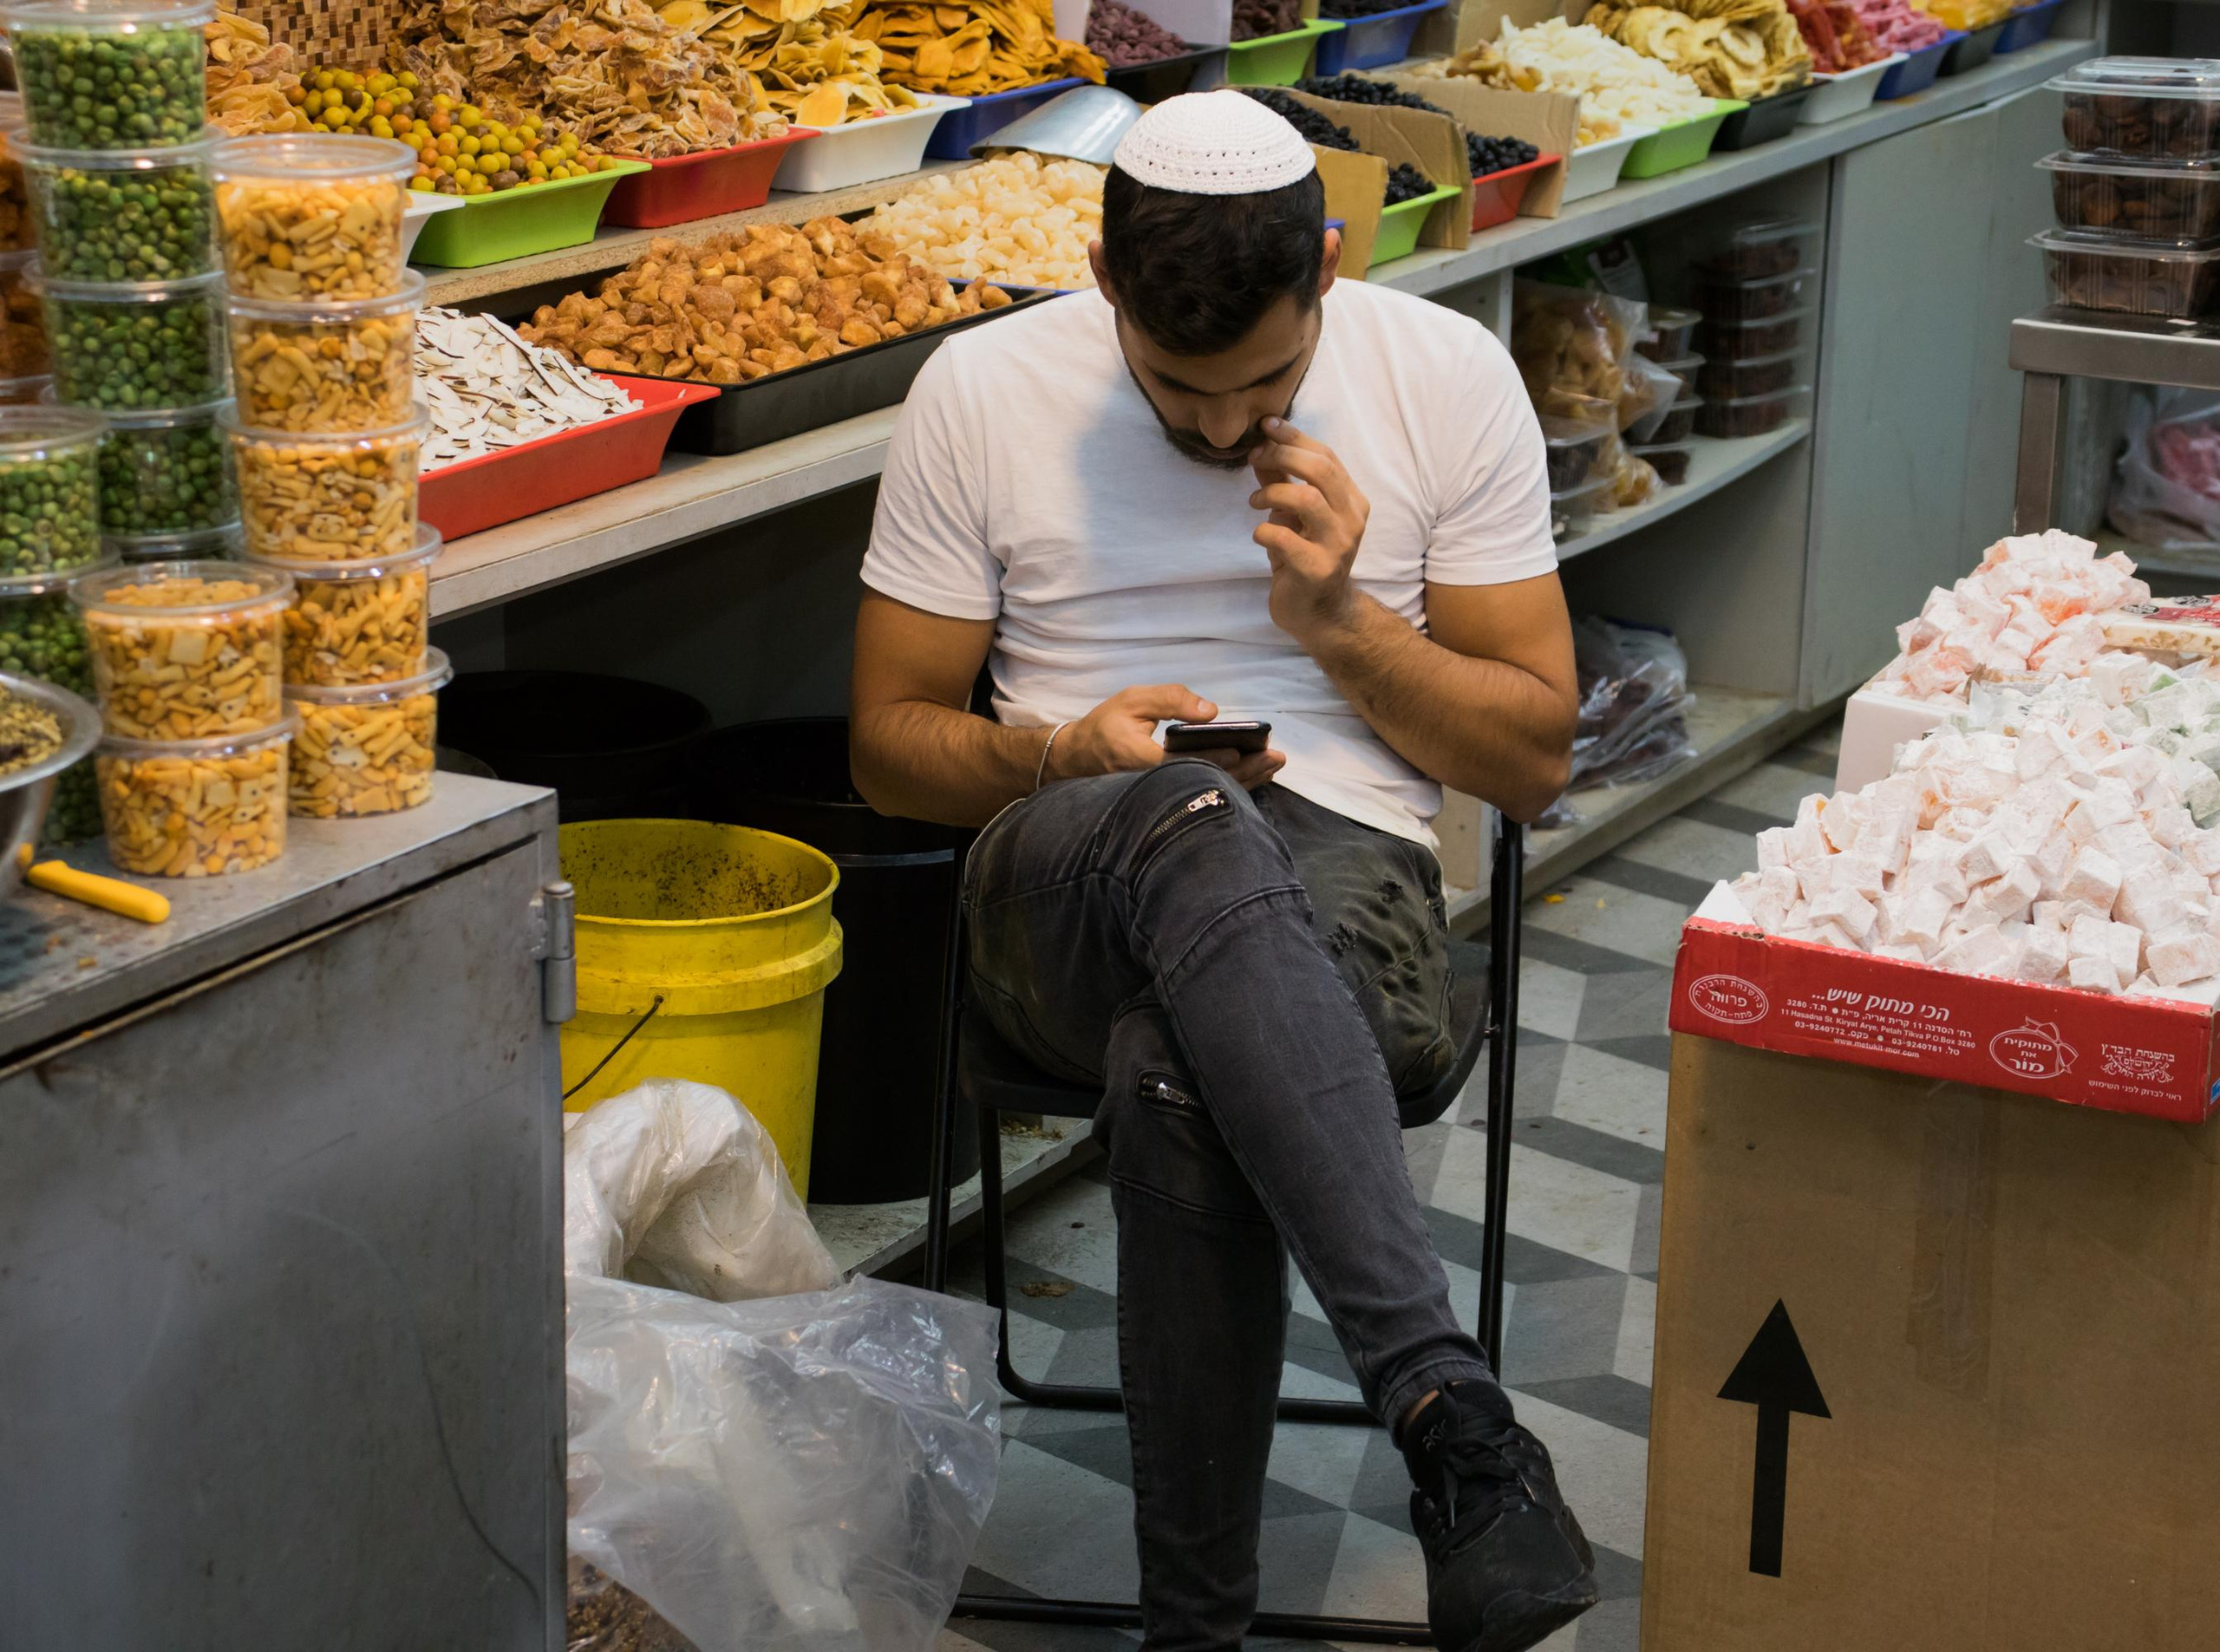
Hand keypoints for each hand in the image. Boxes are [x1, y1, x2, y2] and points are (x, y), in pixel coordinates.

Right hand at [1046, 685, 1285, 790]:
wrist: (1080, 758)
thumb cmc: (1107, 725)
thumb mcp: (1133, 701)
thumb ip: (1170, 700)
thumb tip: (1211, 711)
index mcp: (1139, 760)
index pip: (1182, 763)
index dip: (1213, 759)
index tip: (1241, 750)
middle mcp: (1153, 786)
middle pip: (1204, 784)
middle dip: (1244, 772)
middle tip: (1275, 758)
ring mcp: (1162, 798)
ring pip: (1208, 793)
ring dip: (1245, 780)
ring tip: (1274, 765)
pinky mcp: (1169, 800)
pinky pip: (1204, 794)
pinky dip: (1233, 784)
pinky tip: (1255, 774)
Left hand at [1250, 416, 1367, 644]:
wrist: (1318, 613)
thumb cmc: (1304, 558)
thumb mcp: (1294, 515)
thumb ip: (1281, 481)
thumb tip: (1261, 446)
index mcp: (1351, 501)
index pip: (1327, 456)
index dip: (1295, 437)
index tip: (1266, 425)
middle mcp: (1352, 519)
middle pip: (1321, 470)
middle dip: (1283, 456)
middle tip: (1255, 458)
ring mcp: (1338, 545)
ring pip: (1307, 499)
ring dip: (1272, 493)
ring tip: (1254, 502)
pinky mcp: (1318, 569)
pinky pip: (1285, 537)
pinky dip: (1264, 530)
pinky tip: (1260, 535)